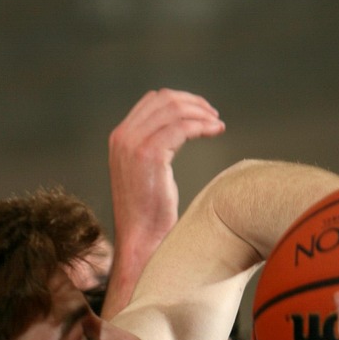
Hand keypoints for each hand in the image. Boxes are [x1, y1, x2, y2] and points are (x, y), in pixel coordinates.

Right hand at [109, 88, 224, 248]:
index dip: (180, 101)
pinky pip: (182, 127)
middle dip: (193, 103)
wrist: (140, 239)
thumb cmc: (148, 214)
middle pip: (164, 100)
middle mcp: (123, 137)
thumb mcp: (146, 173)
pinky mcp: (150, 155)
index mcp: (120, 138)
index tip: (201, 112)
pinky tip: (216, 131)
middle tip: (214, 116)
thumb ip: (154, 149)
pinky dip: (202, 125)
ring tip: (218, 124)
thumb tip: (177, 133)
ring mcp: (134, 144)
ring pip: (174, 110)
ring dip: (201, 113)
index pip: (152, 101)